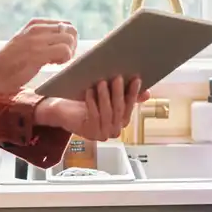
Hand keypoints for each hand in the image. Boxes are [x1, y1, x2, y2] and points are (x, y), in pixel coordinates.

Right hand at [0, 19, 77, 96]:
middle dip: (72, 46)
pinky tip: (52, 65)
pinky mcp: (37, 53)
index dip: (69, 39)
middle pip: (71, 30)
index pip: (66, 25)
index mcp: (35, 24)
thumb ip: (43, 38)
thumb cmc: (10, 62)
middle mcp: (36, 28)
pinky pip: (64, 51)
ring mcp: (36, 40)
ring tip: (55, 62)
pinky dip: (64, 60)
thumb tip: (67, 40)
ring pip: (69, 40)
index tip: (60, 52)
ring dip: (68, 54)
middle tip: (61, 58)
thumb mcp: (27, 42)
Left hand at [35, 76, 149, 140]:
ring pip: (107, 113)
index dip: (134, 93)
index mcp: (122, 121)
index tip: (136, 79)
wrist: (64, 112)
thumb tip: (147, 93)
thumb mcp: (108, 97)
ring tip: (102, 82)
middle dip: (119, 92)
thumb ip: (126, 96)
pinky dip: (92, 102)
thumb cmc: (86, 102)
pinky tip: (90, 91)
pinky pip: (93, 116)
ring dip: (105, 96)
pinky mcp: (90, 133)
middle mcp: (115, 130)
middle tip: (118, 77)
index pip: (130, 106)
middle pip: (119, 109)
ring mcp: (103, 134)